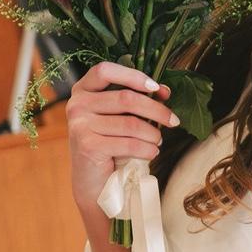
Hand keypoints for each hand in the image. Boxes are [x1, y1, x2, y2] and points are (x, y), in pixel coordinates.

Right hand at [66, 62, 177, 210]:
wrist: (93, 181)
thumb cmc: (111, 143)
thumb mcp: (121, 117)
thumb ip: (138, 100)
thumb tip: (164, 90)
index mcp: (83, 90)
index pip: (104, 70)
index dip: (133, 76)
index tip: (156, 88)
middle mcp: (77, 104)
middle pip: (126, 98)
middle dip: (157, 110)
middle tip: (174, 121)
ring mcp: (79, 125)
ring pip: (131, 123)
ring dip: (153, 134)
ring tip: (157, 141)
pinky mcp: (88, 145)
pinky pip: (129, 143)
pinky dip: (148, 149)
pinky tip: (152, 153)